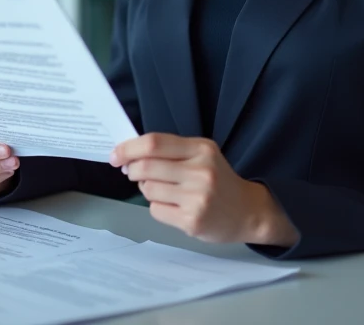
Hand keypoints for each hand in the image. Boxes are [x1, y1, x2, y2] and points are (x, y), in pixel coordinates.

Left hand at [110, 133, 297, 246]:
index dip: (128, 148)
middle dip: (132, 170)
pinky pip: (156, 210)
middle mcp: (200, 172)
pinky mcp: (192, 221)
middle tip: (133, 173)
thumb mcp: (202, 155)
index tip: (115, 155)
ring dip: (147, 190)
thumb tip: (129, 157)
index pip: (154, 144)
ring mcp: (197, 198)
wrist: (248, 211)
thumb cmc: (218, 180)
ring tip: (165, 191)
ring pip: (148, 190)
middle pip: (146, 167)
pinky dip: (158, 207)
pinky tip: (175, 207)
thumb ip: (170, 152)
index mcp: (201, 149)